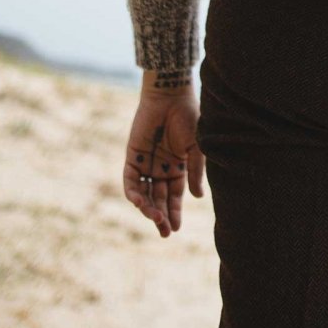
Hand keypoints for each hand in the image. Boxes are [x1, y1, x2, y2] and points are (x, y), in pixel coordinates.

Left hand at [122, 71, 205, 236]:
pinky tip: (140, 202)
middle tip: (164, 231)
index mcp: (178, 167)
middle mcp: (161, 168)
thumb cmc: (189, 118)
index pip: (174, 196)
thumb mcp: (196, 148)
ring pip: (144, 192)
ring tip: (154, 218)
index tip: (176, 229)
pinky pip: (130, 180)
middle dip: (161, 216)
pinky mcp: (132, 156)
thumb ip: (194, 171)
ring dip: (148, 207)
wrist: (170, 96)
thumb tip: (197, 197)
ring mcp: (146, 163)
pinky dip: (134, 192)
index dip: (174, 213)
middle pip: (158, 198)